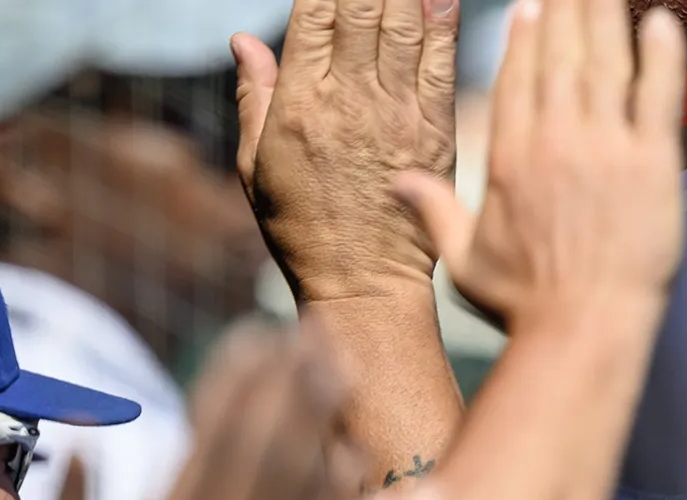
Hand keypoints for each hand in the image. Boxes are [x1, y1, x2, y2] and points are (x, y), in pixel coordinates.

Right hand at [235, 0, 460, 305]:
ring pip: (403, 28)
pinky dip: (444, 26)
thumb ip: (255, 98)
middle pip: (362, 10)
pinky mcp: (434, 133)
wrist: (363, 285)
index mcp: (300, 101)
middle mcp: (348, 99)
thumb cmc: (303, 228)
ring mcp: (395, 114)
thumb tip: (242, 41)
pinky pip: (441, 67)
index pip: (314, 14)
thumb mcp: (254, 165)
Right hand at [394, 0, 686, 335]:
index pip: (518, 79)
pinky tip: (660, 23)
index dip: (527, 39)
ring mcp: (604, 148)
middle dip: (567, 10)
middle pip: (560, 56)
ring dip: (605, 16)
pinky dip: (660, 55)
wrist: (585, 328)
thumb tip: (398, 182)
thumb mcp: (465, 261)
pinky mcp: (651, 164)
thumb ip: (434, 213)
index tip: (533, 9)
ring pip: (605, 63)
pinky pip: (657, 95)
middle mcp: (555, 140)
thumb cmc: (527, 306)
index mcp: (510, 155)